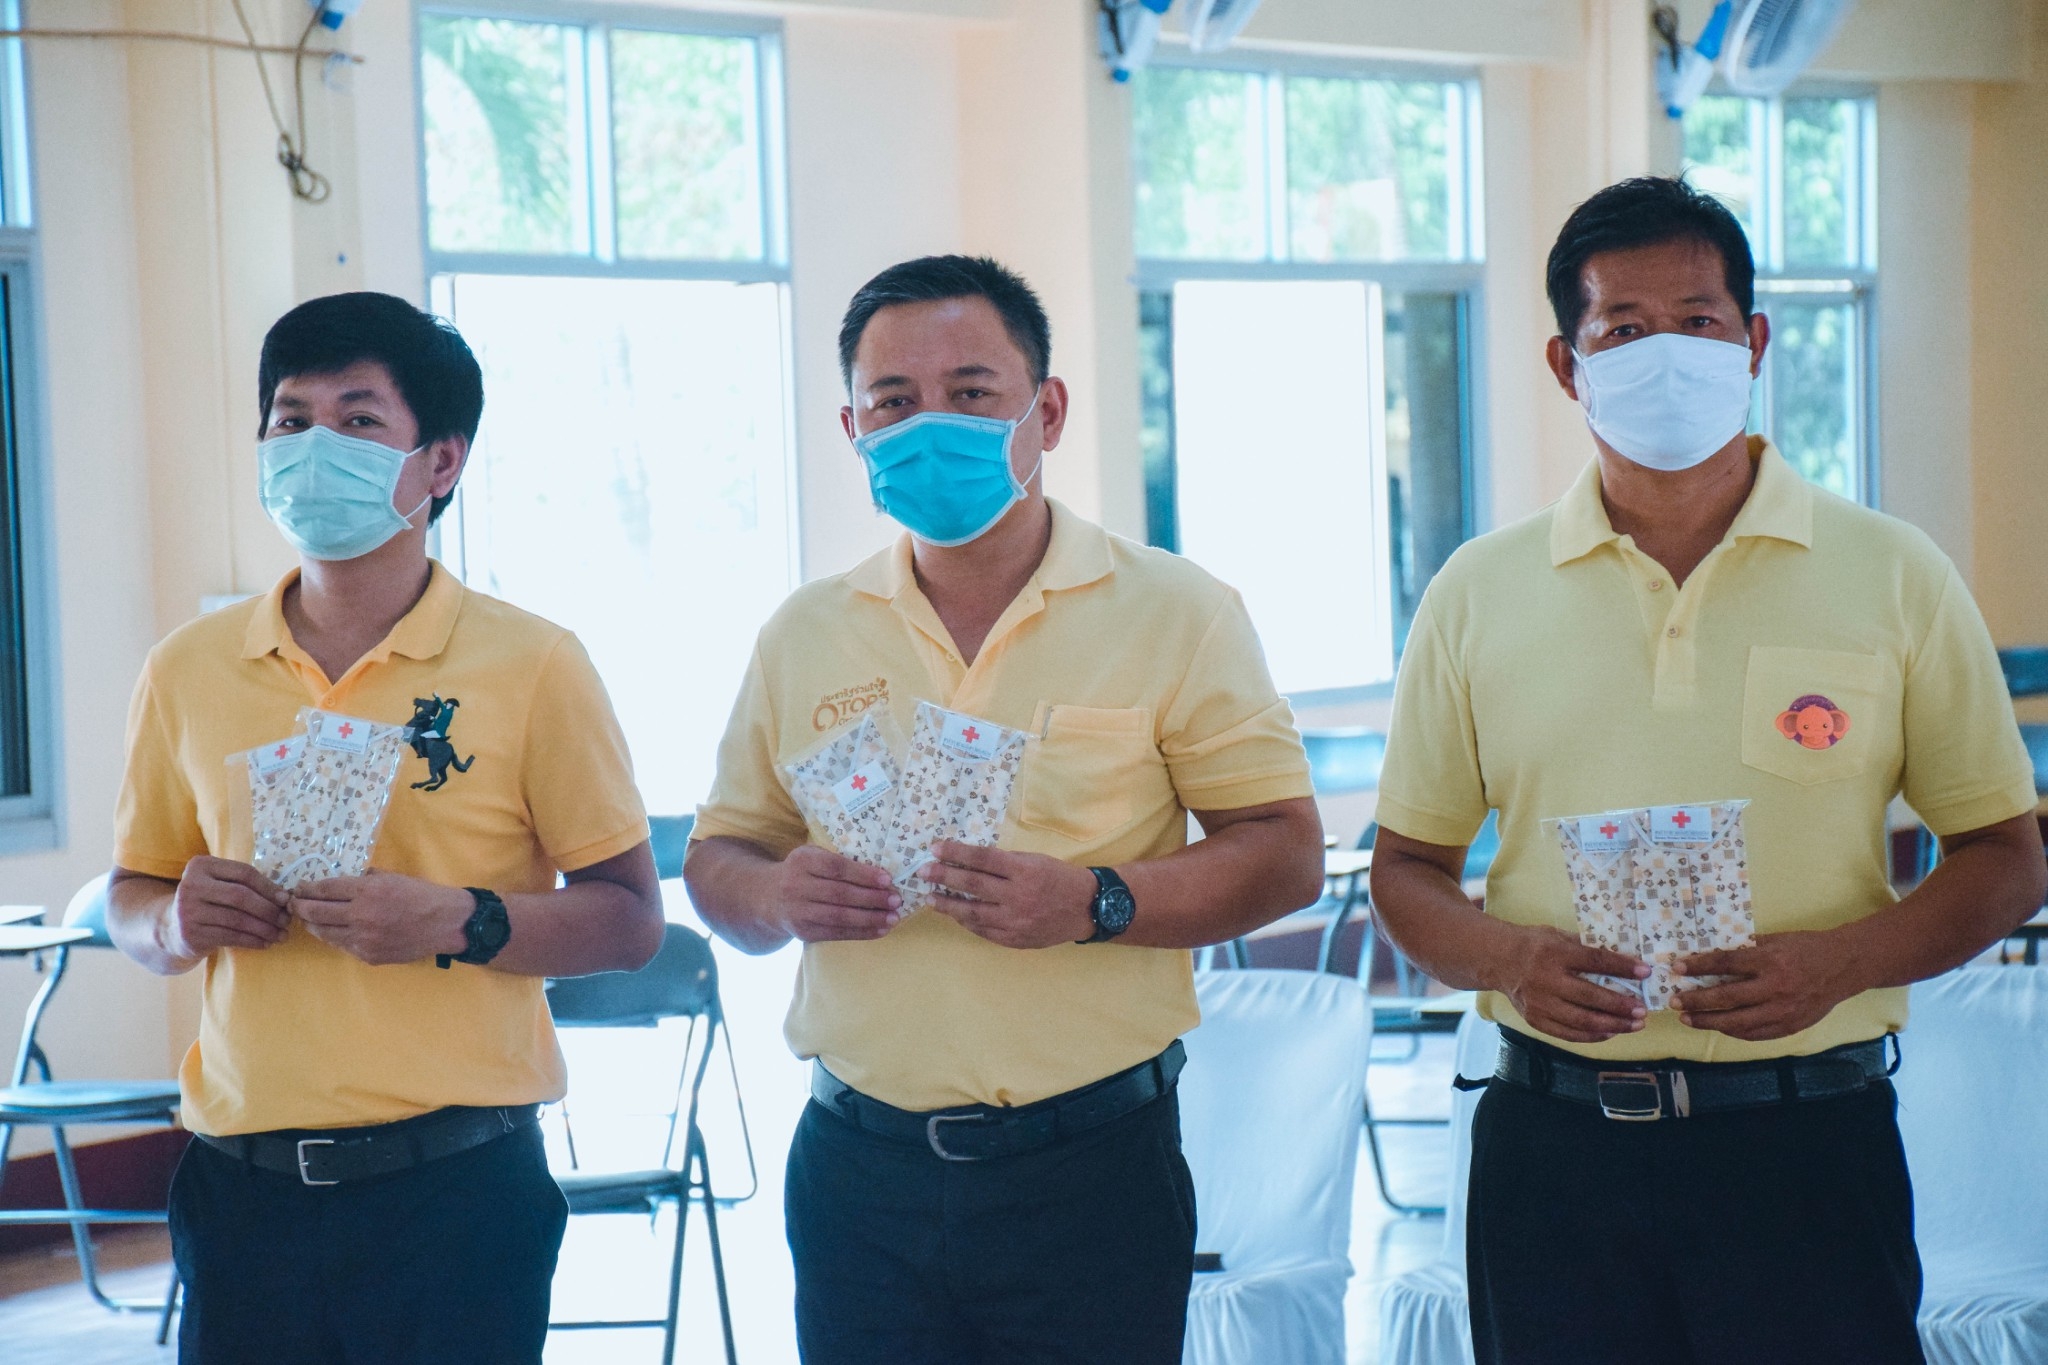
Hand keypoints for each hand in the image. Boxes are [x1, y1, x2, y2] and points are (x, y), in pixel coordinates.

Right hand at [166, 857, 289, 959]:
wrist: (172, 928)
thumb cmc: (208, 902)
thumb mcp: (220, 885)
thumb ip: (247, 885)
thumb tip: (285, 897)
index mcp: (201, 866)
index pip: (244, 873)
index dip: (269, 887)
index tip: (287, 899)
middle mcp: (191, 885)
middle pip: (241, 896)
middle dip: (269, 909)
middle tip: (286, 920)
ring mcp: (188, 911)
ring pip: (238, 919)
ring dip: (264, 929)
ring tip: (280, 935)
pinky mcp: (191, 934)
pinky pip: (230, 937)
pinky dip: (252, 940)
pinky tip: (265, 943)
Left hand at [291, 872, 471, 966]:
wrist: (447, 923)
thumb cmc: (422, 895)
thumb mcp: (393, 877)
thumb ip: (365, 880)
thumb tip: (342, 882)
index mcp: (367, 891)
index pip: (324, 889)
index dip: (306, 889)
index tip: (299, 888)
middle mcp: (361, 915)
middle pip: (316, 912)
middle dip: (300, 907)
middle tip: (294, 904)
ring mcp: (363, 939)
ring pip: (324, 932)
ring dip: (313, 924)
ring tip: (309, 919)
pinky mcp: (368, 955)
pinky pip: (343, 945)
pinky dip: (335, 937)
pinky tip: (334, 931)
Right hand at [765, 845, 902, 943]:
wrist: (766, 898)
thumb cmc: (801, 872)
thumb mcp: (812, 857)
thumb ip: (838, 861)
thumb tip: (880, 875)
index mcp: (802, 860)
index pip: (836, 868)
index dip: (863, 874)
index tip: (887, 879)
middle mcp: (796, 886)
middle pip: (840, 894)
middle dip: (872, 898)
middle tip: (895, 900)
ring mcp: (799, 912)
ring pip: (839, 917)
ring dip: (870, 919)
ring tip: (893, 917)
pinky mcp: (804, 932)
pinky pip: (836, 933)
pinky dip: (861, 932)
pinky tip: (880, 930)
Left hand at [919, 842, 1097, 949]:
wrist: (1088, 908)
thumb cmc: (1059, 878)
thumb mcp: (1035, 861)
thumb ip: (1005, 863)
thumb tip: (969, 861)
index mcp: (1024, 871)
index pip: (983, 859)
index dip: (956, 853)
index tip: (935, 849)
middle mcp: (1018, 896)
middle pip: (973, 885)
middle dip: (944, 877)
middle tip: (923, 872)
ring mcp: (1016, 921)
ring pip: (973, 913)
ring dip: (948, 905)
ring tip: (931, 898)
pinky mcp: (1016, 939)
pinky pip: (984, 931)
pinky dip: (968, 922)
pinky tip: (956, 915)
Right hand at [1487, 923, 1648, 1043]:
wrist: (1498, 959)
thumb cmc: (1534, 945)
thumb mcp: (1557, 936)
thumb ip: (1585, 948)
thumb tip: (1622, 959)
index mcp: (1554, 953)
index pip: (1595, 961)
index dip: (1622, 968)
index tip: (1645, 972)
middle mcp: (1546, 979)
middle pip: (1591, 997)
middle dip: (1621, 1005)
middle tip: (1642, 1010)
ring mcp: (1540, 1003)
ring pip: (1582, 1021)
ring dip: (1613, 1025)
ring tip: (1634, 1025)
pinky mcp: (1535, 1020)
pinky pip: (1568, 1034)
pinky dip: (1592, 1036)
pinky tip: (1611, 1032)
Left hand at [1673, 930, 1863, 1040]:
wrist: (1845, 966)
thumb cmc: (1807, 948)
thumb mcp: (1775, 939)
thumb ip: (1745, 948)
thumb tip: (1710, 954)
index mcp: (1770, 960)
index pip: (1725, 964)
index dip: (1698, 967)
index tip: (1676, 968)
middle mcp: (1775, 987)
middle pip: (1727, 998)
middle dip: (1696, 1001)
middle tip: (1674, 1001)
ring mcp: (1784, 1010)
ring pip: (1738, 1022)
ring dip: (1709, 1021)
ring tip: (1688, 1019)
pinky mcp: (1791, 1026)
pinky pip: (1756, 1034)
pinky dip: (1734, 1032)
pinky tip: (1719, 1027)